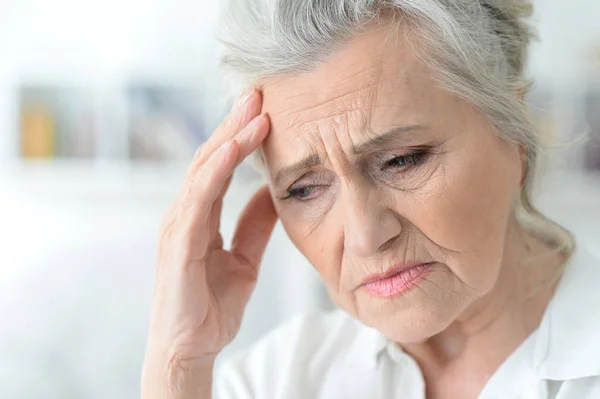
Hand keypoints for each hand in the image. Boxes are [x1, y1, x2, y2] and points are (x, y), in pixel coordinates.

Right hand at [142, 89, 276, 397]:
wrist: (191, 349)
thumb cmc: (210, 306)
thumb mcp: (244, 259)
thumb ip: (254, 226)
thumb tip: (274, 193)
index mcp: (200, 216)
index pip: (220, 166)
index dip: (240, 136)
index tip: (266, 110)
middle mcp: (185, 214)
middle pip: (209, 158)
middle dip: (233, 124)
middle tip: (258, 93)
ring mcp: (178, 226)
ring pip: (202, 170)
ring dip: (228, 138)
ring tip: (253, 111)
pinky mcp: (179, 244)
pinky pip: (198, 200)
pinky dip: (215, 172)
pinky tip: (233, 151)